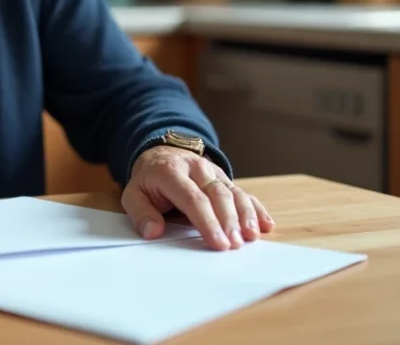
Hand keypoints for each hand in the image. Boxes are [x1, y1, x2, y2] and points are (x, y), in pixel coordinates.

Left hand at [121, 146, 273, 250]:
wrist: (161, 154)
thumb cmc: (149, 181)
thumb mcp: (133, 194)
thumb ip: (140, 213)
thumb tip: (152, 232)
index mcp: (171, 172)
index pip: (192, 198)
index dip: (206, 222)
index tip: (217, 243)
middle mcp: (196, 168)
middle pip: (217, 194)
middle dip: (228, 220)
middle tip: (235, 245)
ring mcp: (213, 172)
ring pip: (233, 191)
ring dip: (245, 215)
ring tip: (252, 236)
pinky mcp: (224, 179)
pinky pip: (243, 192)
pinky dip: (255, 208)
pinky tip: (266, 224)